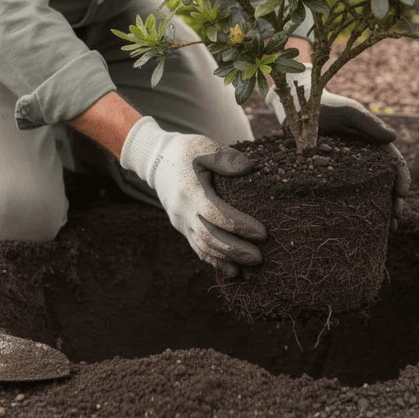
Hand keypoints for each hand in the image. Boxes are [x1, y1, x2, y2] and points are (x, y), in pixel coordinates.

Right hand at [119, 117, 264, 276]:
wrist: (156, 161)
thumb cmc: (185, 152)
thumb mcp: (204, 146)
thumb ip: (226, 158)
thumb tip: (251, 168)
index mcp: (190, 190)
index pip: (215, 213)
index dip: (238, 225)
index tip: (262, 232)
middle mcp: (183, 211)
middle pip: (209, 237)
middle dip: (235, 249)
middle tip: (260, 257)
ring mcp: (181, 222)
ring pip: (203, 247)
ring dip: (228, 258)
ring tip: (252, 264)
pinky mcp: (183, 228)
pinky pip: (198, 248)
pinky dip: (215, 260)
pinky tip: (232, 271)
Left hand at [264, 66, 409, 221]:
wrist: (294, 108)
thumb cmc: (324, 105)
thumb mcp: (347, 111)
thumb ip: (369, 123)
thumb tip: (395, 138)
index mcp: (373, 143)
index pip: (395, 164)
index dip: (402, 180)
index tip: (401, 195)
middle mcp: (364, 159)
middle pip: (386, 184)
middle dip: (394, 203)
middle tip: (395, 221)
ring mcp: (347, 170)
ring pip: (369, 193)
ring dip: (379, 211)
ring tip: (385, 230)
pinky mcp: (329, 177)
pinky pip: (346, 197)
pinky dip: (355, 210)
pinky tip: (357, 225)